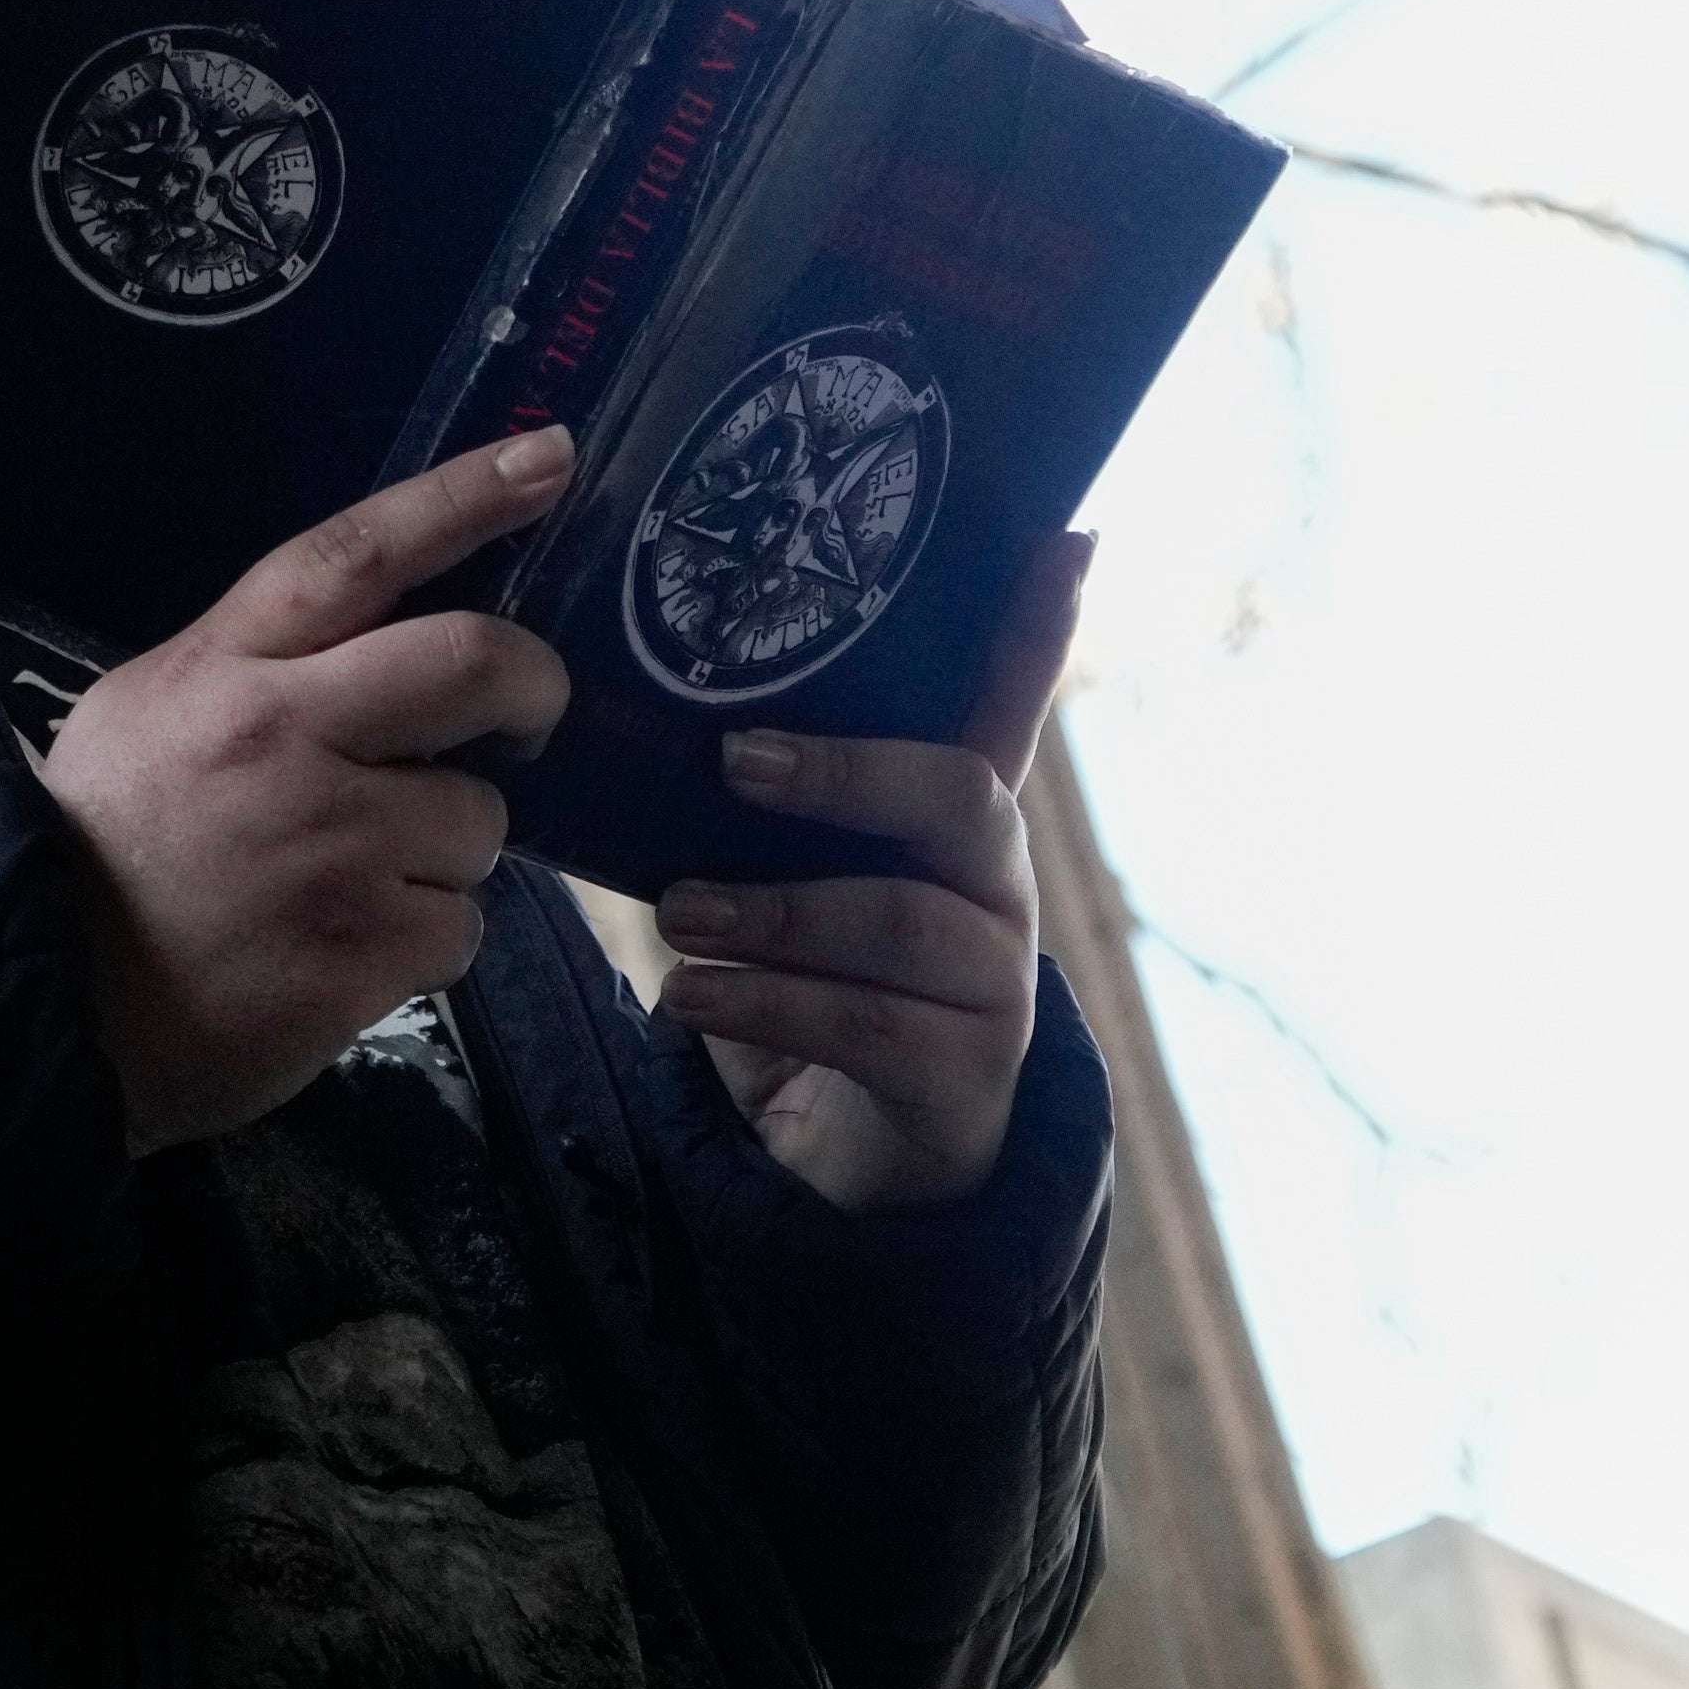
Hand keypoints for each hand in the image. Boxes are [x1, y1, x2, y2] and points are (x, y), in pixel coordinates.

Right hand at [38, 427, 578, 1142]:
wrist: (49, 998)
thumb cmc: (107, 846)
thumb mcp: (150, 709)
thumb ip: (258, 666)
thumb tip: (381, 643)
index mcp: (231, 666)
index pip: (361, 552)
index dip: (467, 496)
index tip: (553, 455)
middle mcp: (289, 737)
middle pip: (477, 663)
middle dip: (534, 687)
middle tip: (529, 718)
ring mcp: (335, 847)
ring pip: (478, 820)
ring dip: (446, 853)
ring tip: (363, 883)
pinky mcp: (365, 949)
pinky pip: (461, 929)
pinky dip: (425, 944)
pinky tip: (354, 953)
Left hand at [648, 532, 1087, 1211]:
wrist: (847, 1154)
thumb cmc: (807, 978)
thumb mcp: (780, 869)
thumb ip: (738, 795)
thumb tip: (620, 698)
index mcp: (952, 812)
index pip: (1008, 699)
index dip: (1038, 623)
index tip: (1067, 533)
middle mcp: (995, 879)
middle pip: (961, 794)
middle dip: (846, 771)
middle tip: (734, 760)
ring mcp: (995, 977)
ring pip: (903, 918)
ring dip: (776, 909)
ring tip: (677, 910)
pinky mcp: (967, 1069)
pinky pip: (869, 1026)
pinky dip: (767, 1004)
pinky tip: (685, 998)